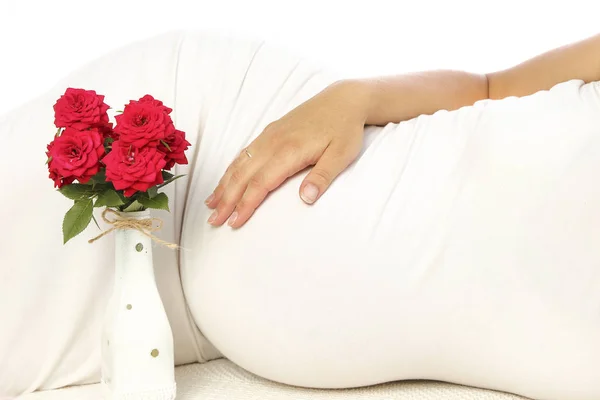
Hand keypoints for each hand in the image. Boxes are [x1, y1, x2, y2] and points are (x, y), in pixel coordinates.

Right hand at [204, 79, 371, 227]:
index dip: (245, 204)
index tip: (234, 222)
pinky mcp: (269, 132)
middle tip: (213, 221)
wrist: (343, 100)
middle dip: (226, 200)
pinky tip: (225, 179)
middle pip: (243, 175)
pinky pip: (244, 153)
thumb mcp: (341, 155)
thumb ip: (322, 177)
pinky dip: (231, 169)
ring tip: (210, 204)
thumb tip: (306, 199)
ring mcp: (269, 136)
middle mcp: (273, 143)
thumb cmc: (344, 129)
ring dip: (223, 185)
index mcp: (289, 151)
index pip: (260, 183)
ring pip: (239, 163)